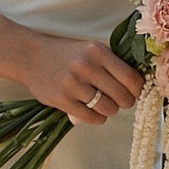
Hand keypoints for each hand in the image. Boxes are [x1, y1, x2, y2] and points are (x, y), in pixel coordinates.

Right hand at [22, 29, 144, 127]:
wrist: (30, 57)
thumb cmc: (66, 54)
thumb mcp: (89, 49)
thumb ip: (111, 63)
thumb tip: (139, 84)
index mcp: (97, 51)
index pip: (130, 77)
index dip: (138, 89)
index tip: (136, 92)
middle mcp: (86, 66)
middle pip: (122, 96)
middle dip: (126, 102)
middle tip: (122, 101)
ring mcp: (73, 84)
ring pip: (108, 109)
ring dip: (111, 111)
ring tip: (106, 106)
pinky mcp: (61, 100)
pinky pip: (91, 117)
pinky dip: (98, 119)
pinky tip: (96, 113)